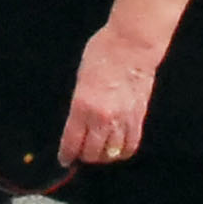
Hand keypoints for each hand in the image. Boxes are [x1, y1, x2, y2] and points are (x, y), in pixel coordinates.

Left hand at [59, 20, 164, 167]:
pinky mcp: (138, 117)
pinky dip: (122, 152)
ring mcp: (122, 119)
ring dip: (103, 156)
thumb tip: (77, 121)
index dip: (66, 155)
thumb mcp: (81, 78)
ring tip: (98, 151)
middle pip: (91, 153)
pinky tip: (117, 148)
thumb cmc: (103, 53)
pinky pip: (131, 145)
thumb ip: (79, 103)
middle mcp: (102, 117)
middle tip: (80, 153)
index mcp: (82, 105)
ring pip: (111, 153)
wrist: (132, 45)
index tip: (64, 159)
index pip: (72, 142)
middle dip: (83, 156)